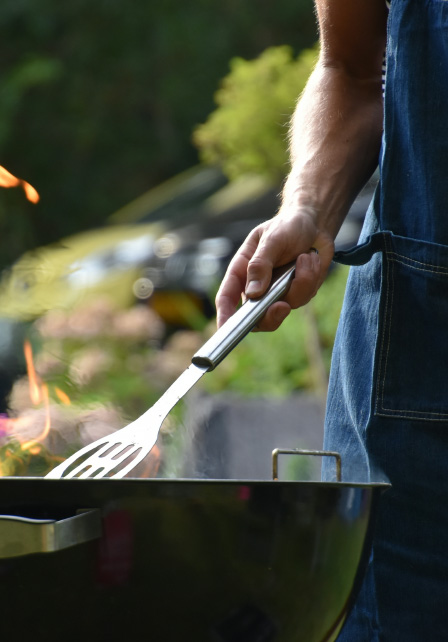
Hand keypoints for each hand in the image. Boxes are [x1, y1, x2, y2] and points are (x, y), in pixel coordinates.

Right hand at [215, 207, 334, 330]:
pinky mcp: (297, 293)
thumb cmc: (287, 226)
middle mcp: (257, 286)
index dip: (224, 316)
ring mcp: (277, 293)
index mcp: (242, 271)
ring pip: (285, 307)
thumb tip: (253, 293)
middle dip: (270, 316)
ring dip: (300, 283)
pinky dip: (311, 278)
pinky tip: (311, 259)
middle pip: (255, 317)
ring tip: (305, 257)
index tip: (225, 330)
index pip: (227, 298)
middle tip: (282, 306)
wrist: (315, 224)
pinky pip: (304, 297)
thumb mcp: (271, 239)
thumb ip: (261, 264)